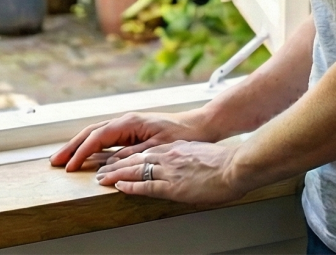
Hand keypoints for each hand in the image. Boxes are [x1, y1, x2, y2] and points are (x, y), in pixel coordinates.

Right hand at [49, 111, 214, 171]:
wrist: (199, 125)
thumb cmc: (182, 134)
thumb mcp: (157, 147)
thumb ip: (131, 156)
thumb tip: (107, 165)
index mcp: (129, 122)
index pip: (97, 138)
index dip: (81, 152)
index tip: (70, 166)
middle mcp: (125, 120)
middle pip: (90, 133)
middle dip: (72, 147)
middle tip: (55, 161)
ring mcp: (127, 125)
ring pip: (96, 134)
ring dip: (79, 146)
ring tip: (64, 158)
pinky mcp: (131, 131)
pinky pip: (105, 138)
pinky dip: (91, 146)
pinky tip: (85, 155)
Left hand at [94, 141, 245, 204]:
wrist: (237, 166)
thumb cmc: (226, 163)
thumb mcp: (201, 154)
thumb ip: (189, 158)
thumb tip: (185, 165)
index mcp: (176, 149)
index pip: (145, 152)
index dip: (127, 156)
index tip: (115, 159)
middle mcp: (169, 156)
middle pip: (134, 158)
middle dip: (114, 164)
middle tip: (99, 167)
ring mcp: (170, 170)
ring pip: (135, 170)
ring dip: (115, 174)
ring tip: (101, 178)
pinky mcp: (174, 186)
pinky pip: (147, 186)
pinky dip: (131, 186)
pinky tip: (120, 187)